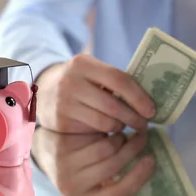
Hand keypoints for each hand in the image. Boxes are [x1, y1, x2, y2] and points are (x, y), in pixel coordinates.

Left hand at [32, 127, 154, 195]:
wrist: (47, 149)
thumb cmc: (80, 163)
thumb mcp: (95, 178)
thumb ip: (115, 177)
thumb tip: (148, 165)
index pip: (119, 194)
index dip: (139, 177)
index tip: (152, 159)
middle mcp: (72, 190)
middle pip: (114, 167)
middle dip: (133, 149)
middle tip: (142, 135)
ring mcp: (64, 169)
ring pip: (106, 150)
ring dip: (121, 139)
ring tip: (123, 133)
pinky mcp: (61, 149)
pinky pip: (95, 139)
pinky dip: (108, 131)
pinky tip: (110, 126)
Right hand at [36, 54, 154, 132]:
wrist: (43, 90)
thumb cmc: (80, 83)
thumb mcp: (93, 74)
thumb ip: (115, 82)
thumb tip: (149, 100)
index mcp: (83, 63)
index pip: (119, 79)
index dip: (139, 96)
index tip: (152, 110)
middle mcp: (71, 81)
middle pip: (114, 104)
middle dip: (134, 117)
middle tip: (144, 124)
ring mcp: (63, 102)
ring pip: (105, 120)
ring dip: (121, 126)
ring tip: (126, 125)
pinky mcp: (60, 121)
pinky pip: (93, 131)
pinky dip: (107, 132)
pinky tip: (111, 130)